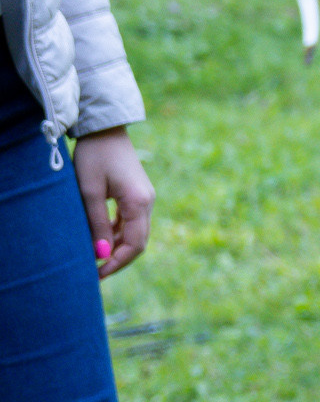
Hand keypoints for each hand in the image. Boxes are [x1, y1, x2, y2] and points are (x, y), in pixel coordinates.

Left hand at [73, 128, 152, 275]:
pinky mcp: (137, 194)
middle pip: (138, 242)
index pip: (135, 245)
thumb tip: (101, 255)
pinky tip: (100, 238)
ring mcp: (144, 198)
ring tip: (94, 256)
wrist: (103, 128)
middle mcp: (147, 202)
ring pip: (135, 233)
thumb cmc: (93, 156)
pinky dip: (117, 234)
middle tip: (95, 272)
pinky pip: (131, 222)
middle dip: (118, 259)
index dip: (117, 263)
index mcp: (139, 202)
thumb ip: (96, 224)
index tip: (97, 274)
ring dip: (117, 247)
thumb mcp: (89, 192)